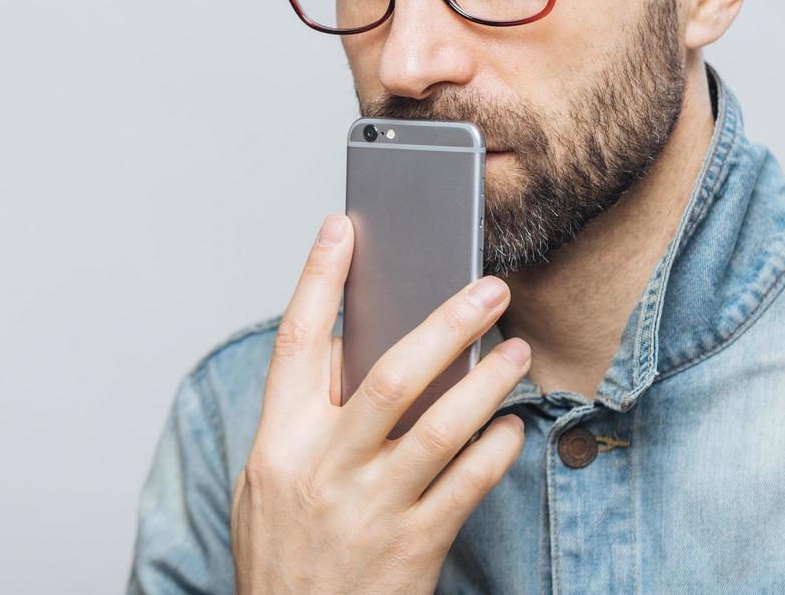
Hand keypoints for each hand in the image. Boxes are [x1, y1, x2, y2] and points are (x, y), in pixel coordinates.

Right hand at [230, 212, 529, 593]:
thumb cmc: (285, 556)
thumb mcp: (268, 484)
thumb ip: (305, 419)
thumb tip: (354, 348)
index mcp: (279, 443)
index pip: (297, 343)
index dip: (317, 279)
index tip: (342, 227)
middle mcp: (323, 469)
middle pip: (390, 375)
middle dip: (444, 323)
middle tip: (489, 288)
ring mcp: (370, 509)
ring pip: (440, 426)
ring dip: (487, 382)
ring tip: (515, 352)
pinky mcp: (413, 547)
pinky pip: (468, 484)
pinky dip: (496, 449)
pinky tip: (512, 426)